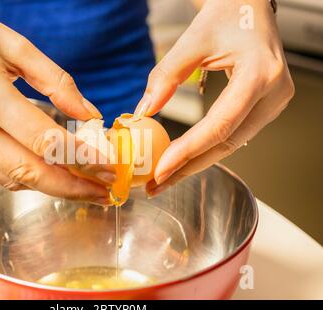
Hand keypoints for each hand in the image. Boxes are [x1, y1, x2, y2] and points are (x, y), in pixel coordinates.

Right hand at [0, 0, 113, 203]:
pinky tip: (50, 172)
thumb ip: (58, 82)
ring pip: (13, 180)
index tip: (109, 167)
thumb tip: (91, 115)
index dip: (81, 158)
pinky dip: (28, 178)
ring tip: (85, 185)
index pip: (44, 140)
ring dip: (52, 187)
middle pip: (29, 173)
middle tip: (104, 192)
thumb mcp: (16, 45)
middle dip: (72, 188)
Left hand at [141, 0, 294, 195]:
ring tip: (165, 176)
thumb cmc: (228, 14)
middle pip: (227, 142)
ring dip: (196, 162)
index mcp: (260, 73)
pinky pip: (234, 134)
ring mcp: (273, 103)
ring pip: (231, 143)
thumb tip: (143, 112)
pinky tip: (185, 158)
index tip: (161, 169)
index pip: (220, 124)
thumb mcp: (192, 41)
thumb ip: (166, 77)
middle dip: (189, 167)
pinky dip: (207, 148)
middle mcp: (274, 93)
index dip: (188, 151)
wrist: (251, 6)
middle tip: (158, 183)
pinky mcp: (265, 107)